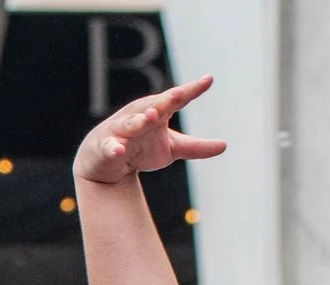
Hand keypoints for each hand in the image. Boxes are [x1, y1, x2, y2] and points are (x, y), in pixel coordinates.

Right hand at [75, 77, 227, 185]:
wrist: (105, 159)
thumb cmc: (140, 147)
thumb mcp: (171, 148)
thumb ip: (196, 147)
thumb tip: (224, 145)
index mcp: (158, 111)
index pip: (177, 99)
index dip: (192, 90)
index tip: (209, 80)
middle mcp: (140, 115)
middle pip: (155, 105)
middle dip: (166, 100)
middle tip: (180, 94)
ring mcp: (122, 130)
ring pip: (132, 123)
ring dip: (141, 119)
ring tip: (152, 116)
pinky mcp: (107, 146)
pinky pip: (111, 146)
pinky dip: (114, 147)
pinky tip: (120, 149)